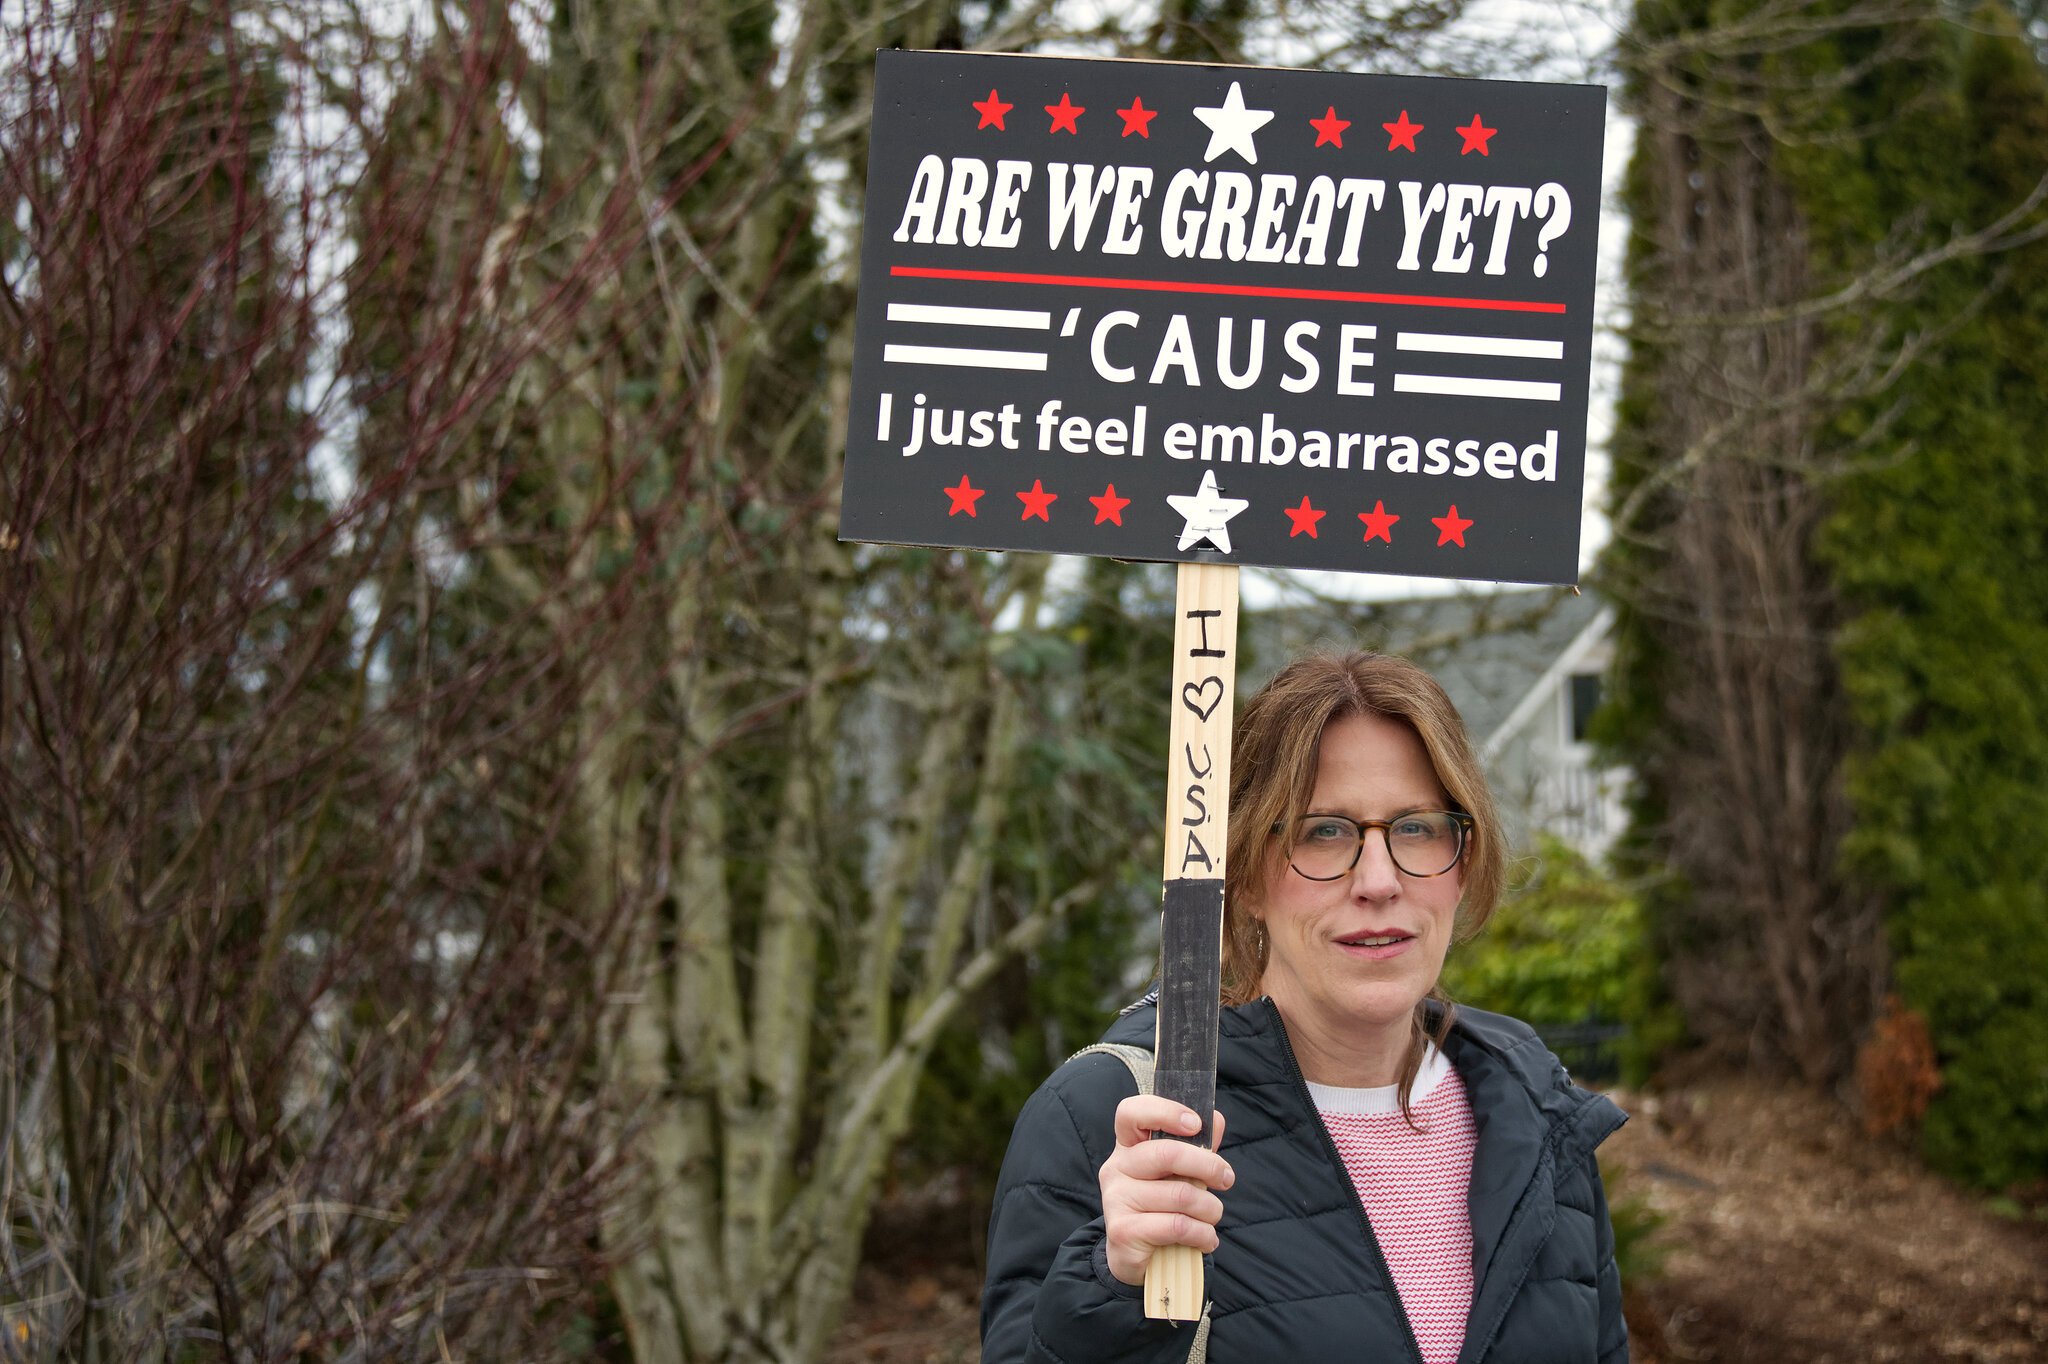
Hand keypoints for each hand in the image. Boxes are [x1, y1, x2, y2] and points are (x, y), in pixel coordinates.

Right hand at [1098, 1095, 1233, 1286]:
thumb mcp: (1179, 1172)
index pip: (1132, 1112)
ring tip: (1212, 1216)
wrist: (1135, 1254)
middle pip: (1167, 1153)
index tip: (1196, 1124)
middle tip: (1226, 1179)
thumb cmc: (1162, 1205)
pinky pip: (1177, 1226)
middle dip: (1208, 1166)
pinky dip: (1203, 1234)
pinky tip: (1206, 1239)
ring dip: (1210, 1208)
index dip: (1165, 1111)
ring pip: (1180, 1195)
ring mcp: (1116, 1199)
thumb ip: (1197, 1146)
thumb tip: (1215, 1120)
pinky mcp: (1123, 1230)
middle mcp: (1116, 1167)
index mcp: (1128, 1145)